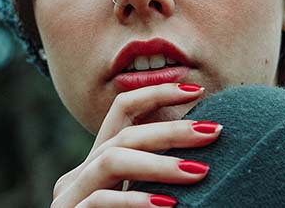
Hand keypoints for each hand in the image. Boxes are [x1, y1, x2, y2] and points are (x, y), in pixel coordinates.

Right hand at [51, 83, 221, 206]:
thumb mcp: (148, 197)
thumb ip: (160, 174)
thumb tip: (205, 145)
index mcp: (100, 160)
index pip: (123, 109)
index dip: (157, 92)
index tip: (196, 89)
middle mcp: (81, 172)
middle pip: (125, 133)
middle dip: (172, 128)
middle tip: (214, 130)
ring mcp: (71, 195)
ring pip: (112, 158)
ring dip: (160, 163)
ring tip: (200, 171)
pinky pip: (102, 200)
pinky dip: (137, 201)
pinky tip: (171, 206)